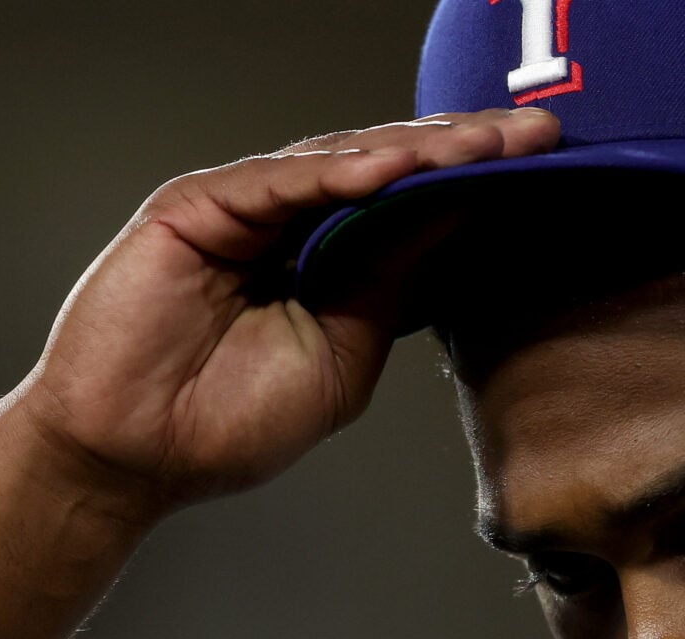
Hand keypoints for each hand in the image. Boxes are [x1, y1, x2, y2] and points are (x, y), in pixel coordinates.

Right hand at [4, 108, 559, 522]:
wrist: (135, 457)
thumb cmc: (226, 423)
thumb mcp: (344, 356)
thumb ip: (392, 289)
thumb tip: (458, 223)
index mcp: (329, 261)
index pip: (415, 208)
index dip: (477, 186)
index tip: (549, 170)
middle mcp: (290, 223)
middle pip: (390, 170)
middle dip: (466, 150)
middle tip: (540, 135)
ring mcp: (243, 209)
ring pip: (343, 162)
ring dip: (418, 150)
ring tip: (486, 142)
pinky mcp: (196, 207)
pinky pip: (279, 179)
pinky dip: (339, 172)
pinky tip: (398, 168)